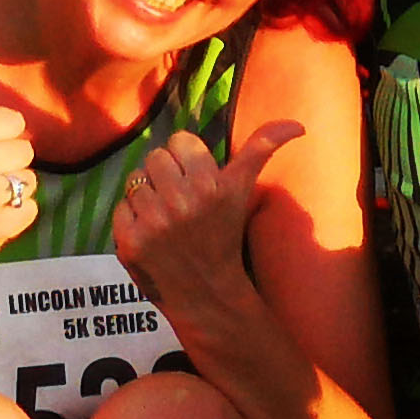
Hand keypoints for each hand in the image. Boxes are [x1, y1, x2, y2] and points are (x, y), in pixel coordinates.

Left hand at [113, 111, 305, 341]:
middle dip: (166, 176)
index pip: (179, 141)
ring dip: (148, 197)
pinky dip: (132, 220)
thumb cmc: (225, 235)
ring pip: (135, 180)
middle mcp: (181, 201)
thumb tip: (299, 125)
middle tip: (180, 202)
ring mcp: (153, 222)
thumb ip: (263, 149)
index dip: (187, 161)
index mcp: (210, 184)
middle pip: (154, 158)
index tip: (196, 182)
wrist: (207, 293)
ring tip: (166, 219)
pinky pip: (120, 207)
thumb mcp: (244, 191)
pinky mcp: (130, 242)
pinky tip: (151, 235)